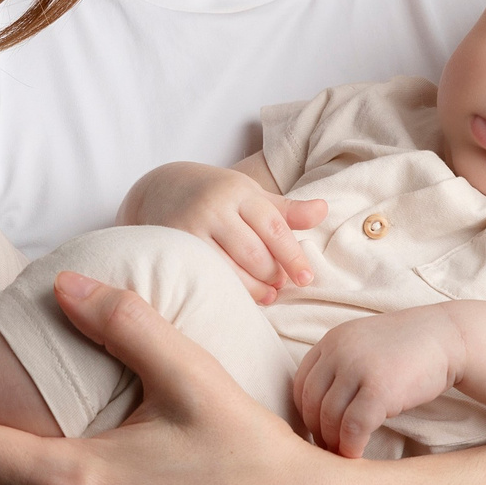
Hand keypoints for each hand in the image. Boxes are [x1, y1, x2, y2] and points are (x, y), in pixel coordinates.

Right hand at [118, 162, 324, 303]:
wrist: (162, 189)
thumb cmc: (218, 196)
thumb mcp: (252, 196)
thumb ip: (287, 211)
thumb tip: (323, 210)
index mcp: (239, 191)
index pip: (274, 227)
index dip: (293, 257)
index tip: (306, 278)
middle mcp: (213, 208)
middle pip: (254, 252)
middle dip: (272, 274)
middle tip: (280, 285)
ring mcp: (189, 229)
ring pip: (230, 269)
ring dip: (253, 288)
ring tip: (266, 294)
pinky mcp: (173, 248)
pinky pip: (206, 277)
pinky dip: (227, 289)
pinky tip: (238, 295)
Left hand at [292, 308, 464, 458]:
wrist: (448, 337)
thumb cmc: (407, 348)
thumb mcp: (364, 345)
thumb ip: (339, 366)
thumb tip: (319, 409)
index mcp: (332, 340)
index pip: (301, 383)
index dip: (304, 412)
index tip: (316, 429)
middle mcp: (339, 351)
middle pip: (311, 403)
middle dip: (317, 431)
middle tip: (328, 448)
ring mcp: (358, 369)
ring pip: (329, 418)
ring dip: (333, 442)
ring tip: (342, 453)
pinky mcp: (380, 389)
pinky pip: (354, 427)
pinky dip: (351, 446)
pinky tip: (357, 453)